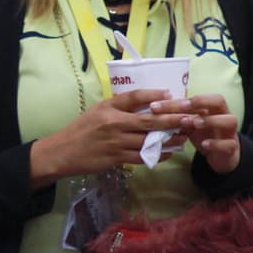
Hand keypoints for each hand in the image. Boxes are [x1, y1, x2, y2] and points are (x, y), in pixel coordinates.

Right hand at [30, 89, 188, 186]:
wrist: (62, 152)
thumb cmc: (80, 130)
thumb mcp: (96, 111)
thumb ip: (117, 107)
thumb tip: (144, 103)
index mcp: (108, 108)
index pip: (134, 97)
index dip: (154, 95)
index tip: (171, 95)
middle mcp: (113, 123)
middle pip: (149, 119)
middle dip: (172, 119)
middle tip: (190, 117)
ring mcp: (116, 142)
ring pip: (149, 140)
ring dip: (170, 139)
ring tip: (185, 137)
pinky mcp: (116, 158)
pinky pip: (142, 156)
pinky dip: (157, 155)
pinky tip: (168, 153)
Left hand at [152, 93, 240, 173]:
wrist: (221, 155)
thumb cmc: (204, 134)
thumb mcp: (189, 124)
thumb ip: (178, 117)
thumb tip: (154, 110)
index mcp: (211, 107)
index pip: (197, 98)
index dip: (178, 100)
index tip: (157, 105)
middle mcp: (223, 115)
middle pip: (218, 101)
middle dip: (200, 102)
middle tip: (182, 107)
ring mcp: (229, 131)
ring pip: (229, 120)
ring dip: (210, 121)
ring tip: (194, 123)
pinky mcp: (231, 147)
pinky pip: (228, 144)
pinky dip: (216, 143)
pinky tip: (204, 144)